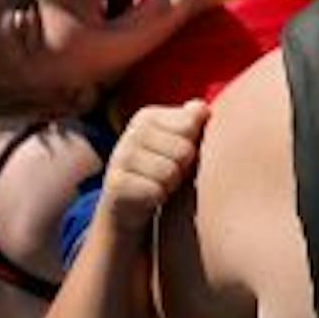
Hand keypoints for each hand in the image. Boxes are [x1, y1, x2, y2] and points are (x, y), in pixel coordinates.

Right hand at [98, 101, 207, 234]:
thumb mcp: (179, 144)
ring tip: (159, 185)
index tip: (178, 155)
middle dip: (184, 168)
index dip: (194, 146)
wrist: (128, 209)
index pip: (191, 125)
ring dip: (171, 185)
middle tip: (169, 174)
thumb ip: (193, 123)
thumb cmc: (161, 171)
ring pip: (171, 173)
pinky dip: (158, 199)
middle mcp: (131, 132)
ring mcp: (120, 157)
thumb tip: (202, 108)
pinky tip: (148, 198)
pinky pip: (156, 192)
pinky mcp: (116, 184)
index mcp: (147, 117)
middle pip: (184, 150)